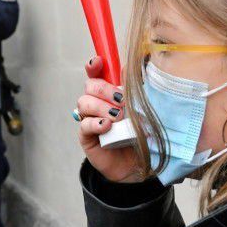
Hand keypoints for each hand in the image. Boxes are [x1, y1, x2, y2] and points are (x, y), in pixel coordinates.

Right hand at [77, 56, 144, 182]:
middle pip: (90, 85)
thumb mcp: (143, 108)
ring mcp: (90, 119)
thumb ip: (134, 88)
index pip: (96, 73)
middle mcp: (97, 103)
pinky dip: (95, 123)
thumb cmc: (142, 134)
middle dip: (105, 89)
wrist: (140, 164)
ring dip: (102, 107)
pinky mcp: (86, 137)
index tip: (98, 62)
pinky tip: (107, 127)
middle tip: (122, 101)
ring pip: (84, 102)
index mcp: (110, 93)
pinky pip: (84, 124)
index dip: (94, 65)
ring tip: (118, 118)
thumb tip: (129, 67)